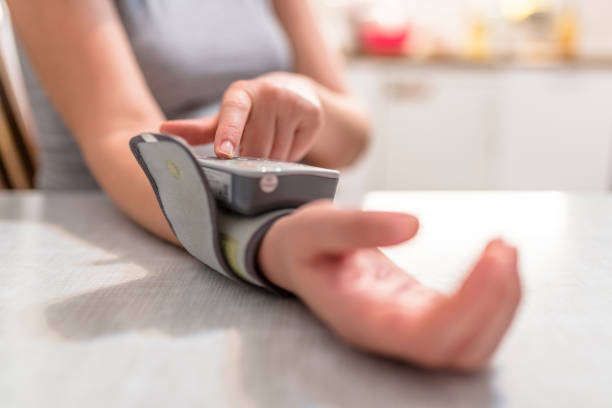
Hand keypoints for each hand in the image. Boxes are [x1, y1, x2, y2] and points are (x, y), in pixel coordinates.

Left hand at [160, 73, 323, 160]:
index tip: (223, 152)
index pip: (232, 113)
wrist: (296, 93)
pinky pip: (297, 152)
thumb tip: (162, 133)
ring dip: (271, 163)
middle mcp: (268, 92)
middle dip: (251, 161)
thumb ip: (198, 130)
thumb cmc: (254, 111)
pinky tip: (288, 143)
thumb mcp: (226, 117)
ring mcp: (292, 101)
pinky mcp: (312, 113)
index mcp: (240, 92)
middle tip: (250, 157)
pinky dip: (290, 156)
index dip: (228, 133)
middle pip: (256, 146)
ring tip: (270, 149)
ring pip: (277, 154)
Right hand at [259, 201, 521, 370]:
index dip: (469, 307)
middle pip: (458, 349)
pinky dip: (494, 296)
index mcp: (360, 319)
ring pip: (471, 344)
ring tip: (505, 251)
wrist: (299, 255)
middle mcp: (388, 334)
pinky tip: (497, 261)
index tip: (491, 260)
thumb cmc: (304, 244)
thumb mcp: (317, 225)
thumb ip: (358, 226)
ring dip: (501, 303)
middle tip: (504, 249)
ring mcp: (408, 327)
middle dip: (495, 304)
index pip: (426, 337)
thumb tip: (413, 225)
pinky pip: (470, 322)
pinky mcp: (422, 313)